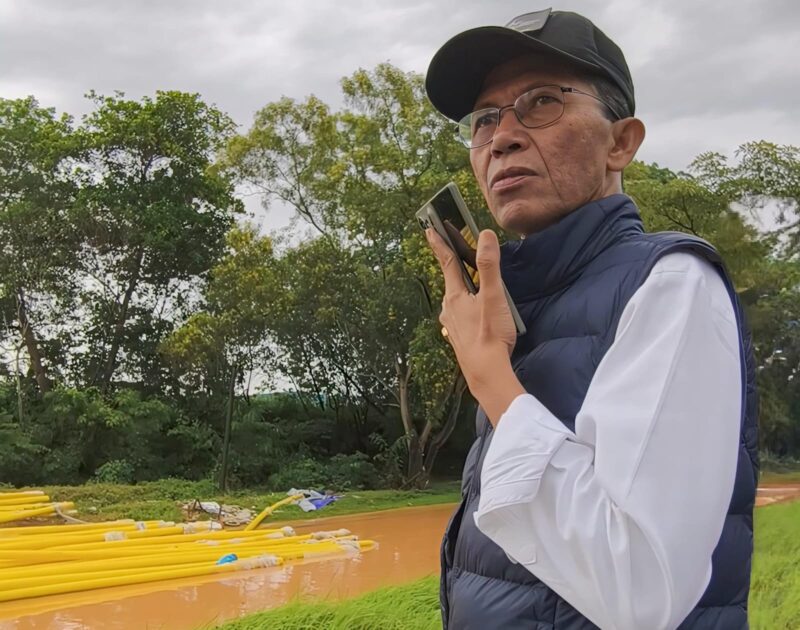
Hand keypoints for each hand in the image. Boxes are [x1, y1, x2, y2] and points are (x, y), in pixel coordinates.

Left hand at [426, 228, 523, 422]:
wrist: (487, 373)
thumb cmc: (490, 335)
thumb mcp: (493, 296)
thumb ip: (489, 265)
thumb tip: (485, 236)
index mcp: (455, 295)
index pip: (447, 263)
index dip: (440, 244)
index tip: (429, 229)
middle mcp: (448, 309)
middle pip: (452, 280)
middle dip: (454, 265)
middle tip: (455, 249)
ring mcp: (452, 324)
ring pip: (457, 298)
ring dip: (463, 287)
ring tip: (475, 281)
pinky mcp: (459, 337)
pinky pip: (461, 314)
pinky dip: (467, 305)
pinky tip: (478, 311)